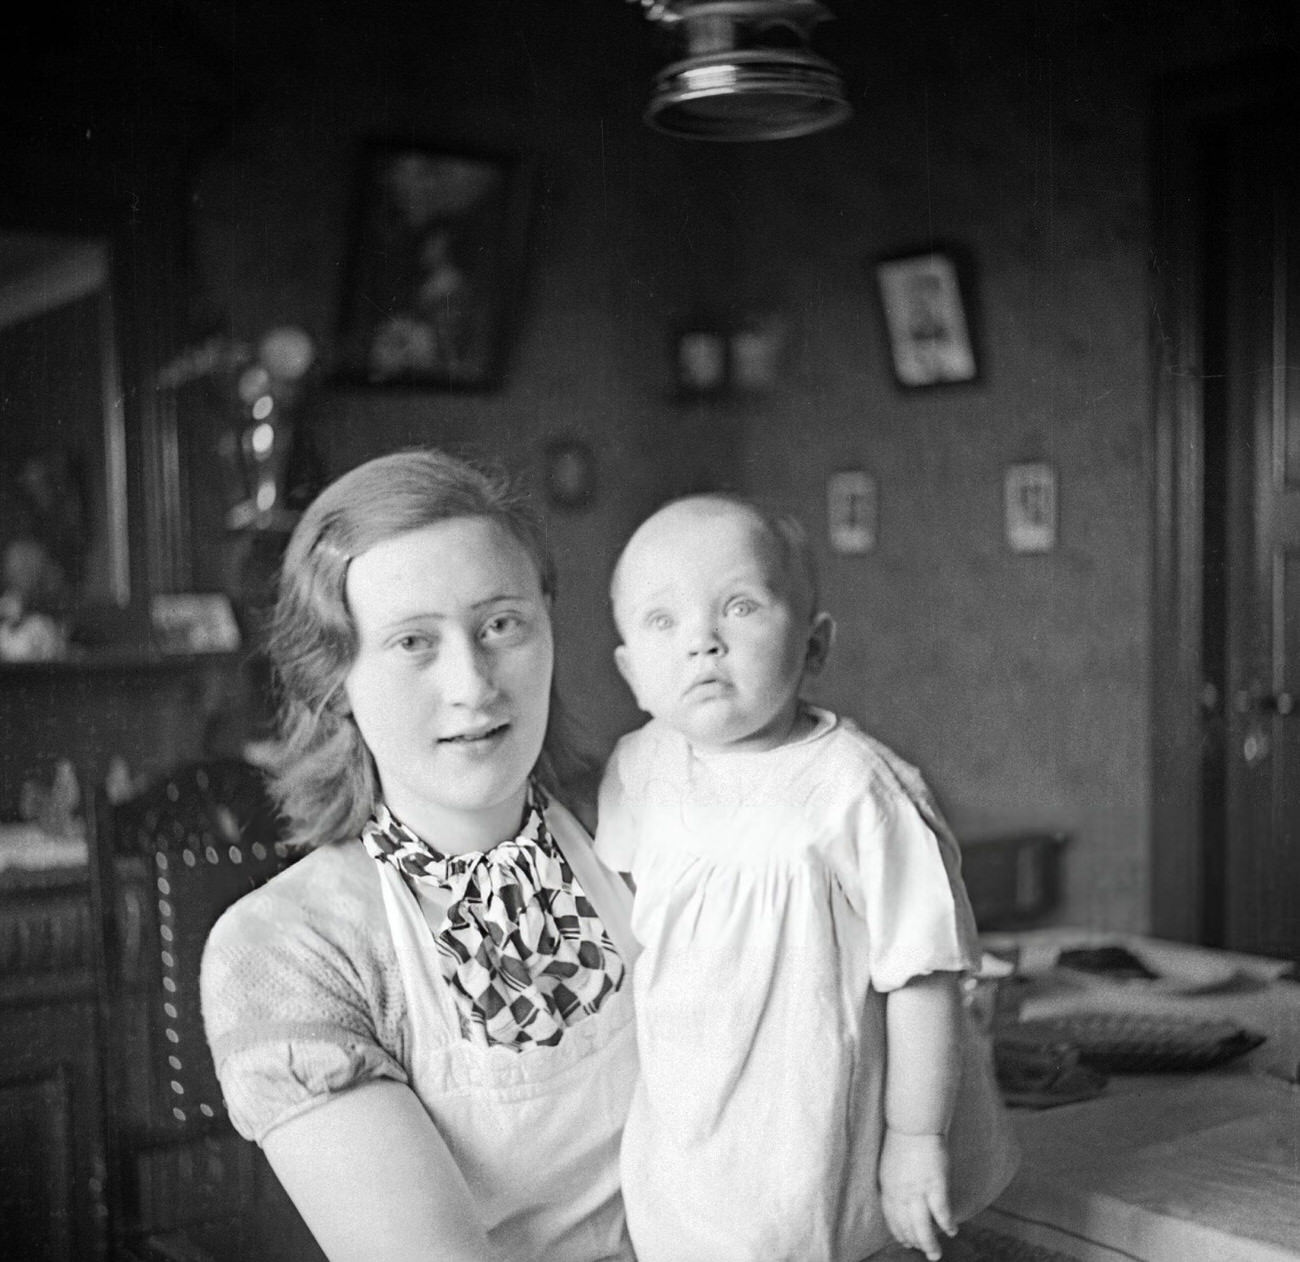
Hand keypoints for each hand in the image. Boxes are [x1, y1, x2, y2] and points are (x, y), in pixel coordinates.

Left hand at [879, 1128, 955, 1260]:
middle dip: (915, 1242)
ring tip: (935, 1254)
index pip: (892, 1218)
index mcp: (888, 1187)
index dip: (899, 1233)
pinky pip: (941, 1213)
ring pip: (922, 1227)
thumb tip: (899, 1199)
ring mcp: (918, 1191)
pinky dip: (946, 1225)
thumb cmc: (902, 1141)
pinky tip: (951, 1231)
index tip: (905, 1242)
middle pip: (907, 1227)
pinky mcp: (936, 1186)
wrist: (914, 1125)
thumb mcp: (890, 1166)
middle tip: (924, 1251)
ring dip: (929, 1244)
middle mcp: (901, 1194)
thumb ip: (893, 1185)